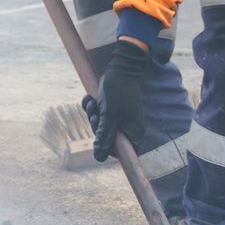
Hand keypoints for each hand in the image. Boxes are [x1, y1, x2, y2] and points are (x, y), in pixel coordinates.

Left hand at [86, 38, 151, 162]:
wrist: (120, 66)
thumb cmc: (117, 91)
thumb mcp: (109, 116)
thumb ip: (104, 138)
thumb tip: (99, 158)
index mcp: (133, 132)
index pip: (121, 152)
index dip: (108, 149)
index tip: (100, 138)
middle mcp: (128, 127)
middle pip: (107, 139)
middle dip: (97, 127)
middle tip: (95, 115)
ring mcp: (120, 117)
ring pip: (101, 126)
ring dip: (93, 115)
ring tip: (94, 102)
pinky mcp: (112, 108)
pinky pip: (99, 114)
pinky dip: (92, 107)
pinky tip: (91, 98)